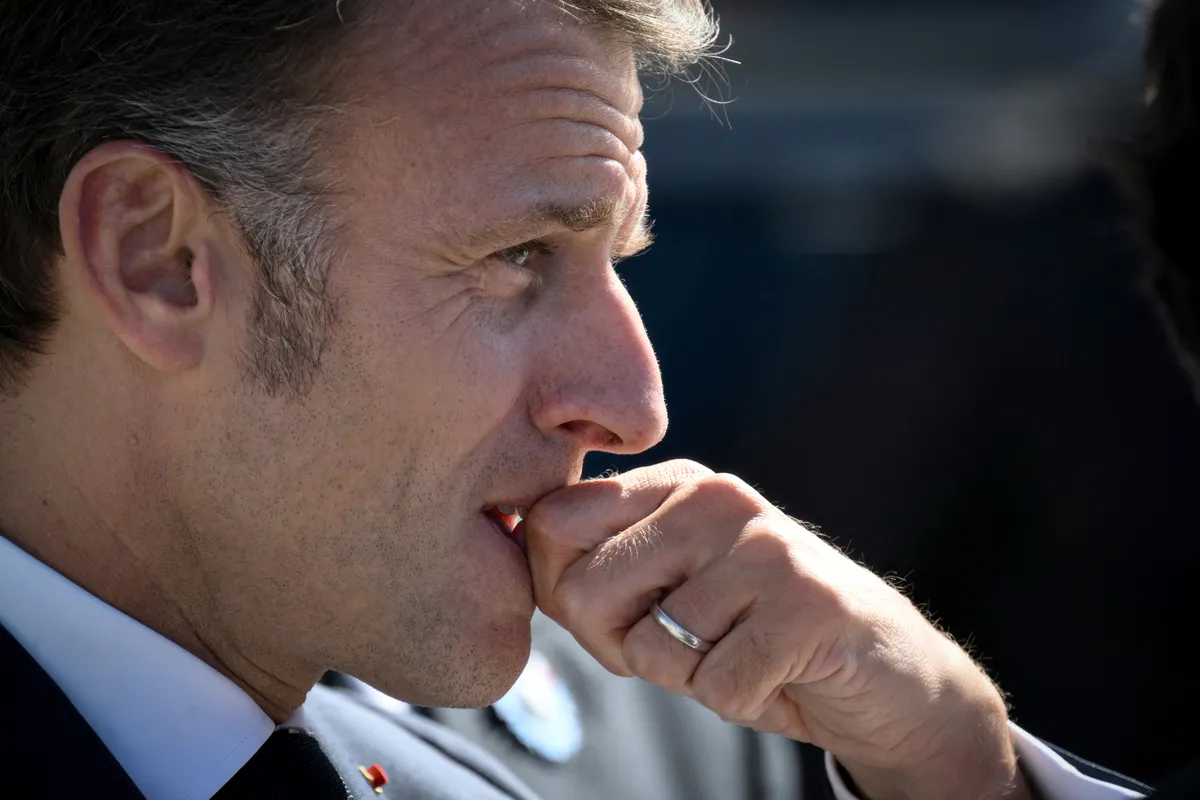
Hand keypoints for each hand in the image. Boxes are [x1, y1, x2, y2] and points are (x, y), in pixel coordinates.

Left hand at [525, 460, 1030, 799]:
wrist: (880, 674)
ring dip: (689, 676)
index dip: (566, 594)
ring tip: (741, 651)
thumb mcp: (670, 589)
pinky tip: (775, 671)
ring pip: (651, 645)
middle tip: (688, 646)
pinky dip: (738, 699)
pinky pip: (715, 684)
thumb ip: (603, 567)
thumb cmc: (753, 635)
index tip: (624, 615)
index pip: (553, 524)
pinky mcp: (807, 603)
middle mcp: (716, 498)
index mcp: (674, 485)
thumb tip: (513, 545)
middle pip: (584, 589)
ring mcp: (765, 546)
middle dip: (620, 645)